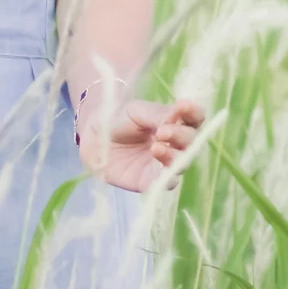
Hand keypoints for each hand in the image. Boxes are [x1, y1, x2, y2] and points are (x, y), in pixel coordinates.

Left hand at [82, 97, 204, 192]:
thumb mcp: (136, 110)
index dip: (194, 113)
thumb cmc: (117, 120)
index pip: (194, 118)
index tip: (183, 105)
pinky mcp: (151, 181)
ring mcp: (164, 164)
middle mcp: (174, 144)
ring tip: (156, 146)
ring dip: (174, 155)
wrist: (93, 139)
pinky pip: (166, 183)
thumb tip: (176, 118)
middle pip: (191, 141)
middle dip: (181, 135)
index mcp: (174, 122)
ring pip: (182, 163)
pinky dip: (167, 176)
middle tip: (163, 130)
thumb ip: (157, 114)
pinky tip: (156, 165)